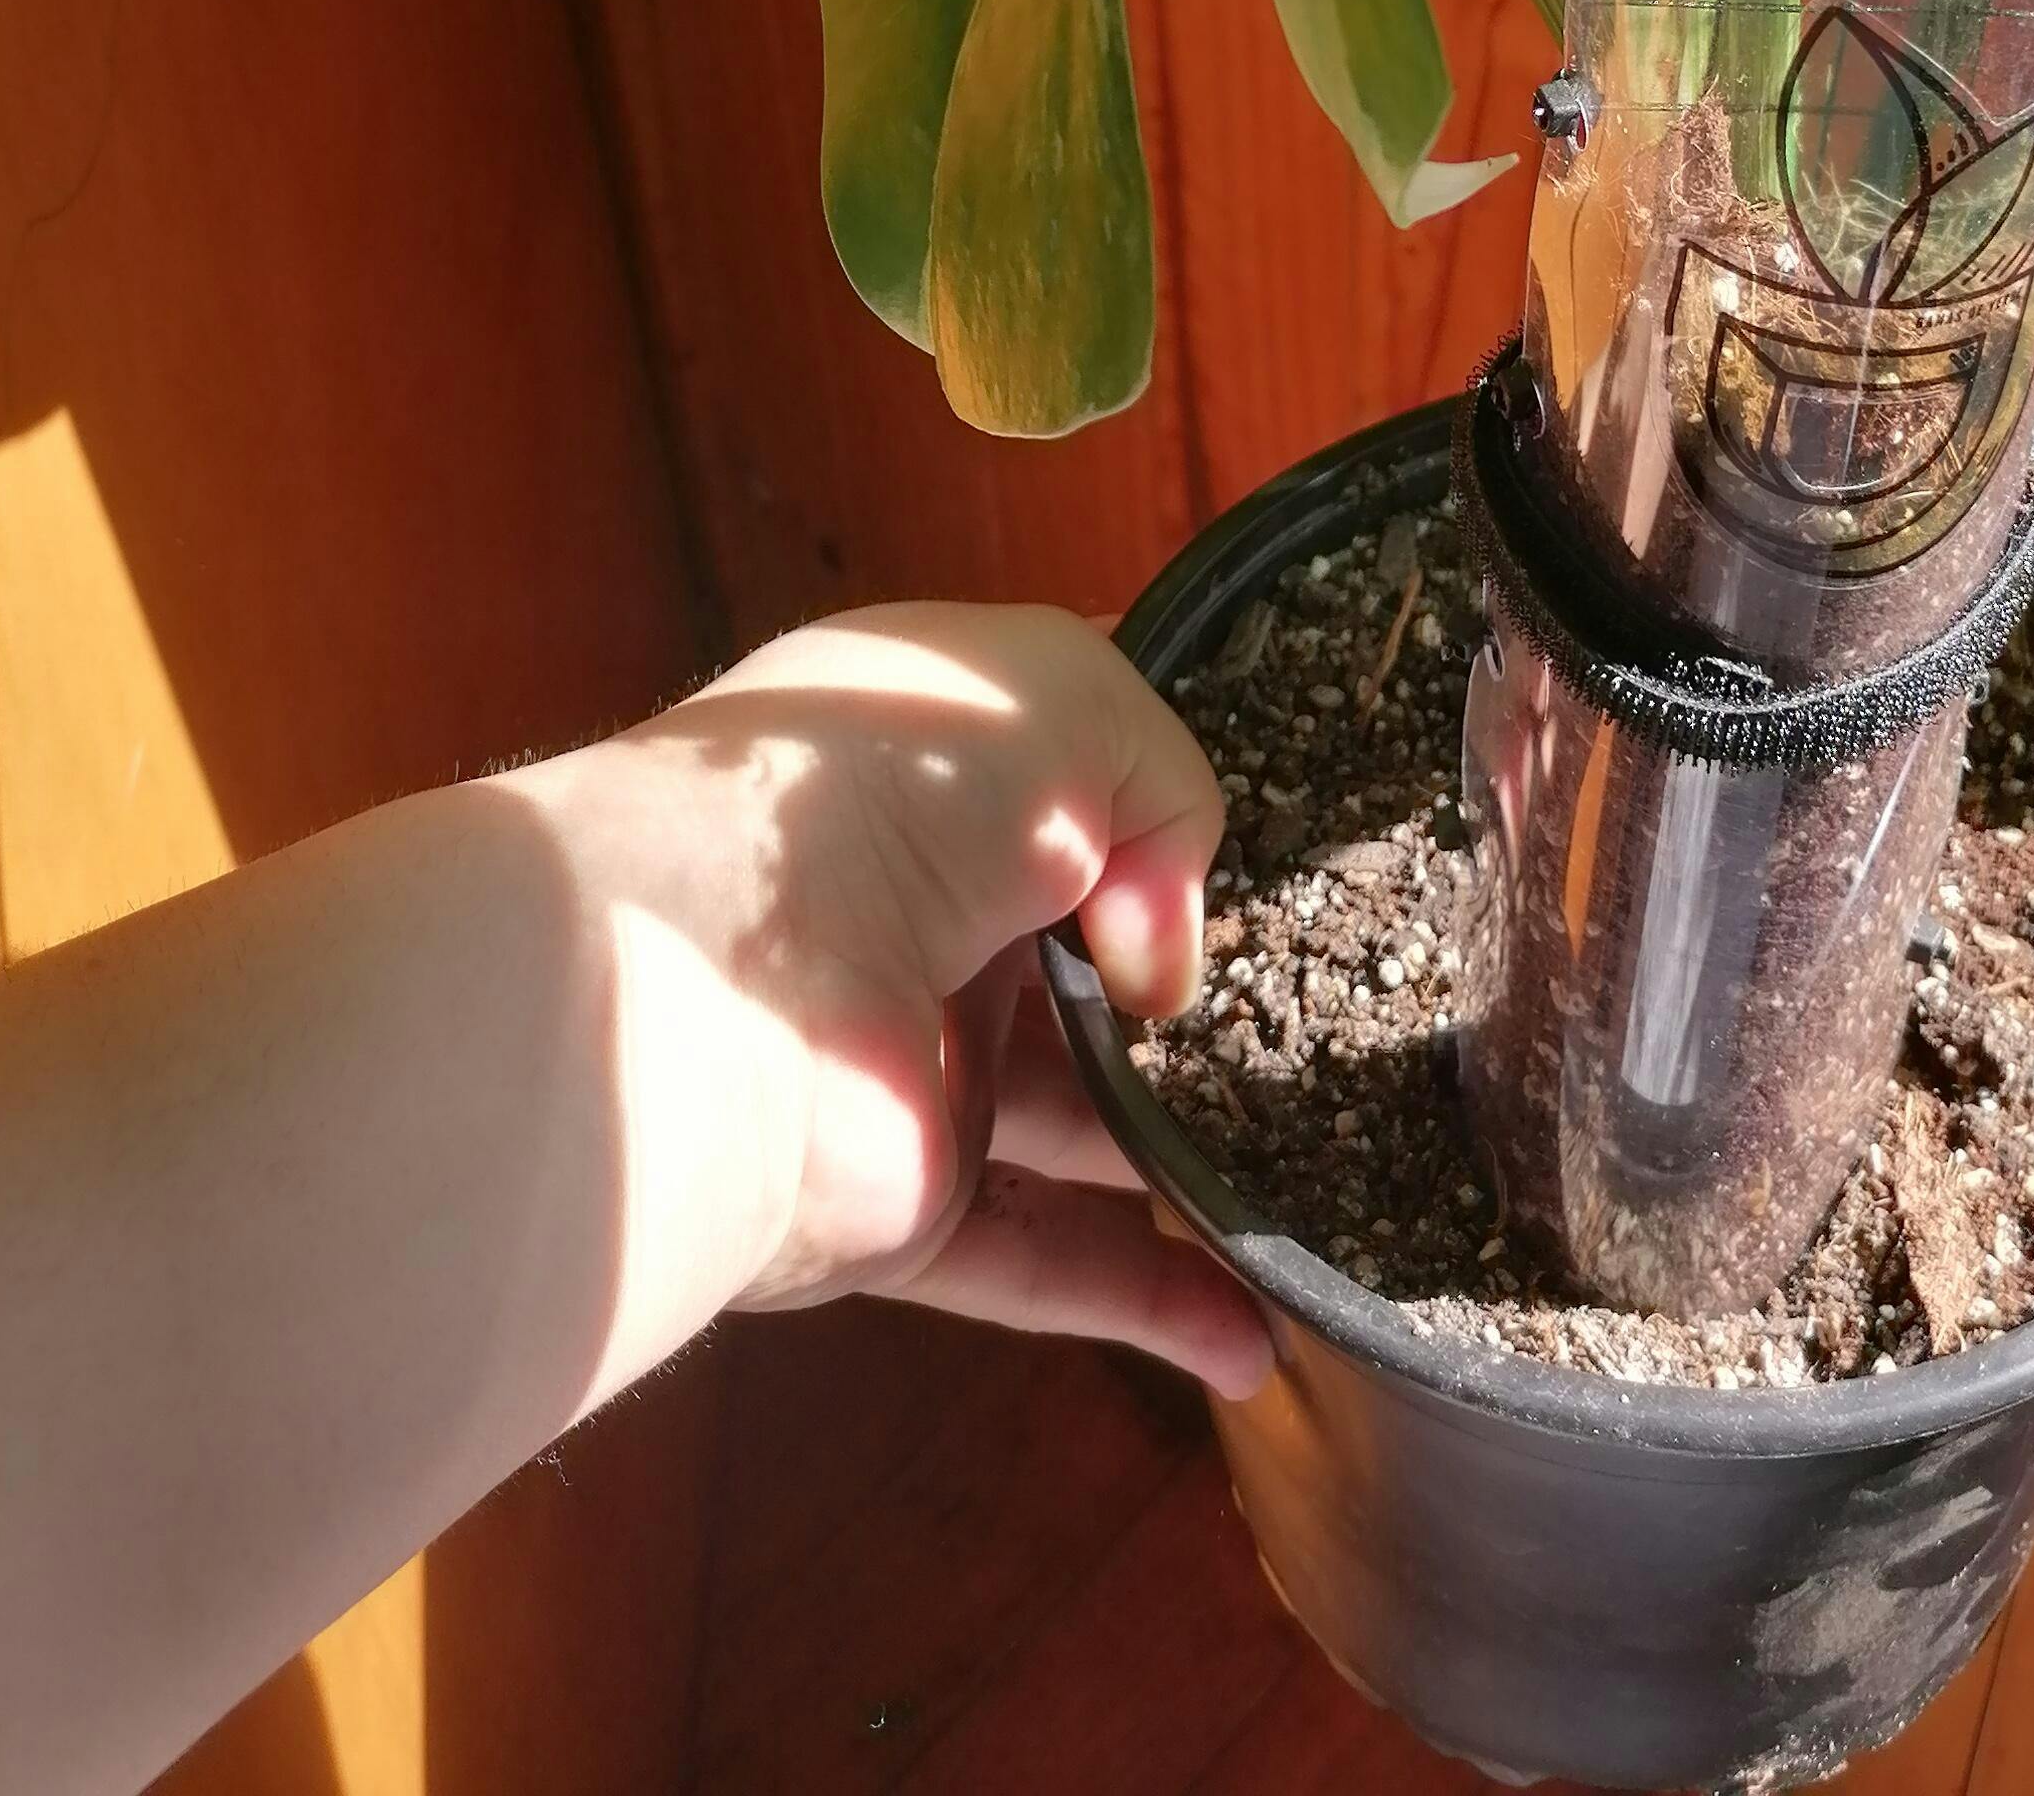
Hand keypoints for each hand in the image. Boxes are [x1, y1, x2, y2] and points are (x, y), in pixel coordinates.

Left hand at [524, 604, 1270, 1400]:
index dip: (1160, 810)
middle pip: (1082, 969)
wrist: (714, 976)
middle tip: (1318, 1022)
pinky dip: (1152, 1303)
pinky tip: (1260, 1331)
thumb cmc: (888, 787)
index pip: (1066, 783)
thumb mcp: (1070, 702)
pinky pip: (1043, 1261)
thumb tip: (1158, 973)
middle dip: (1186, 996)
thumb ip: (1170, 793)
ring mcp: (909, 1070)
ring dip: (1189, 1157)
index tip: (1270, 854)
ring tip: (1319, 1173)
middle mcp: (918, 916)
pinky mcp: (901, 1209)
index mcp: (935, 771)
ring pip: (1078, 1127)